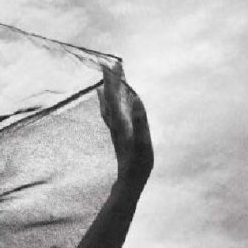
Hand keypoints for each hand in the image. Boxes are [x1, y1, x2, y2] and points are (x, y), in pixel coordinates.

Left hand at [97, 62, 153, 186]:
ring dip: (107, 93)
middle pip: (109, 99)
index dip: (113, 81)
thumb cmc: (138, 164)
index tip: (111, 64)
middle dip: (109, 82)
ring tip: (104, 82)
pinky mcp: (118, 136)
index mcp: (121, 122)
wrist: (128, 182)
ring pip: (108, 108)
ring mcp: (115, 131)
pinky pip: (111, 116)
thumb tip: (136, 99)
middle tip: (108, 65)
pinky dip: (109, 106)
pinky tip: (109, 106)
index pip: (115, 97)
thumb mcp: (143, 142)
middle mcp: (115, 125)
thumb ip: (140, 121)